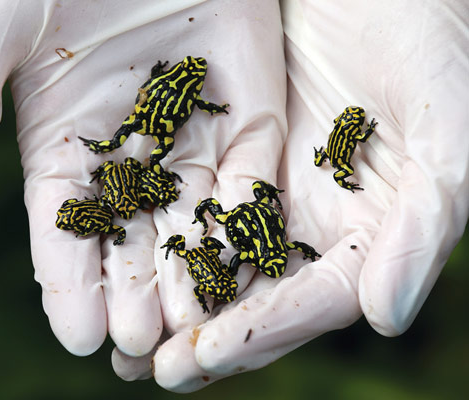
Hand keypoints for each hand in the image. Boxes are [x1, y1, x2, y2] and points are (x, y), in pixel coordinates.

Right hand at [0, 0, 286, 356]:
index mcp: (62, 145)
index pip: (63, 231)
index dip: (68, 284)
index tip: (76, 335)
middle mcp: (126, 151)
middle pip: (131, 240)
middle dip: (133, 294)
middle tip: (139, 346)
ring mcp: (188, 132)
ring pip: (193, 219)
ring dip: (192, 273)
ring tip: (191, 324)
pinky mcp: (245, 109)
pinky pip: (248, 175)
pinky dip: (245, 219)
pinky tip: (243, 264)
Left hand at [113, 0, 468, 390]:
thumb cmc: (431, 39)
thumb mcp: (444, 127)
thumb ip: (424, 223)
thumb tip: (384, 317)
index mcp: (368, 231)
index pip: (310, 301)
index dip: (256, 334)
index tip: (198, 360)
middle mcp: (314, 221)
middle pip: (255, 295)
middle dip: (200, 335)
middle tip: (144, 368)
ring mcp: (269, 188)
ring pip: (216, 258)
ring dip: (170, 300)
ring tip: (116, 338)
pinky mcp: (233, 152)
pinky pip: (191, 200)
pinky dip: (157, 233)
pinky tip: (117, 256)